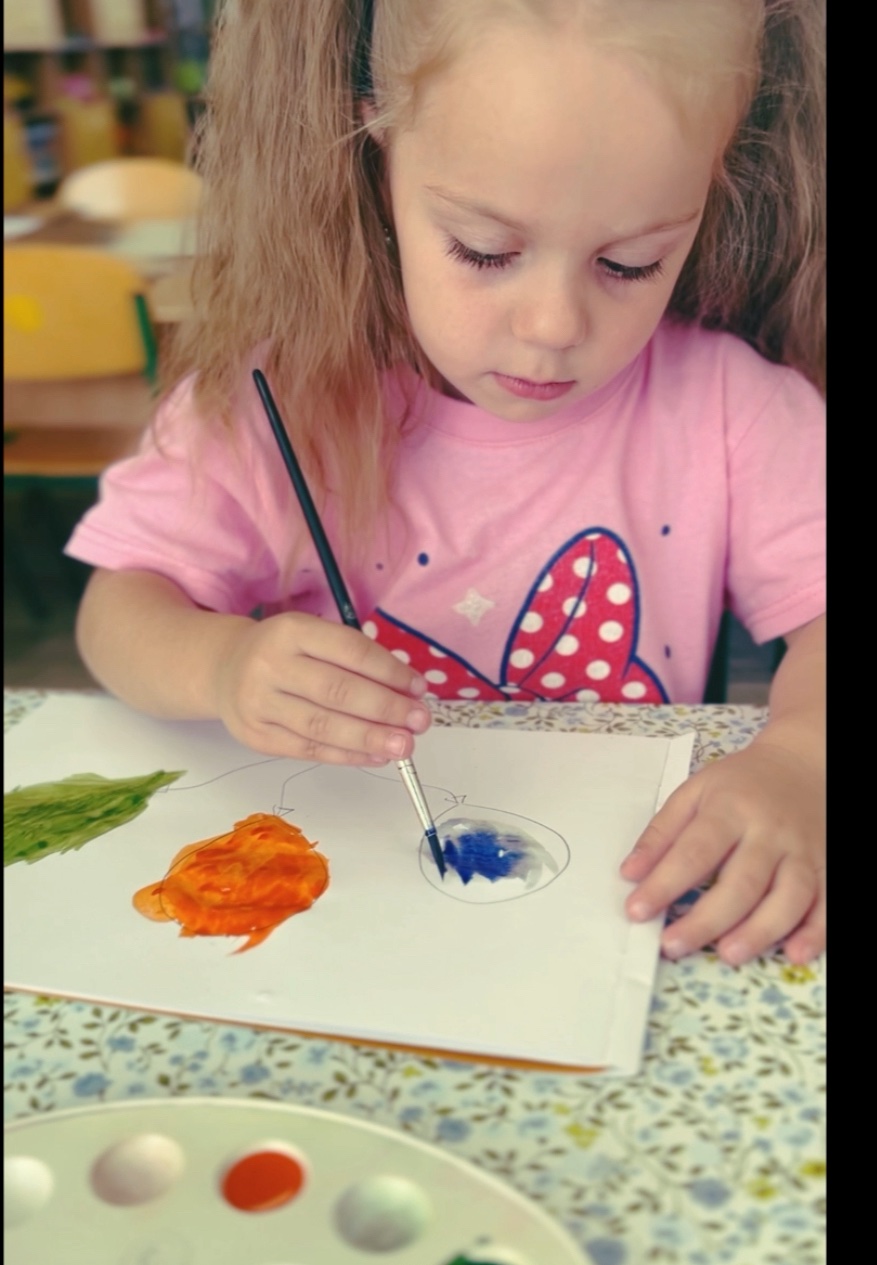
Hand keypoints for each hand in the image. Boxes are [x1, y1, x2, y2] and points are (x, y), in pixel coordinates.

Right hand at [211, 611, 430, 763]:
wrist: (224, 669)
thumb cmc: (285, 652)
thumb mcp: (313, 636)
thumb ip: (355, 660)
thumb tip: (408, 694)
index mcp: (291, 630)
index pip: (350, 651)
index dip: (390, 671)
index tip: (419, 689)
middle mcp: (270, 665)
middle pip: (337, 691)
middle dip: (386, 709)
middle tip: (419, 722)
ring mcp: (259, 703)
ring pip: (323, 726)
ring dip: (370, 739)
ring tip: (403, 747)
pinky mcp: (256, 736)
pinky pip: (309, 750)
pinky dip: (347, 756)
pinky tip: (374, 756)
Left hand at [620, 742, 824, 965]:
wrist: (802, 765)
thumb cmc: (740, 784)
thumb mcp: (695, 792)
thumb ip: (661, 833)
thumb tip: (629, 874)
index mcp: (731, 809)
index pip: (695, 851)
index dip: (665, 884)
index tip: (637, 911)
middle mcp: (770, 832)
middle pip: (742, 881)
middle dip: (707, 919)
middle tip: (674, 945)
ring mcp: (803, 852)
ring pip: (788, 897)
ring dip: (759, 930)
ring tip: (727, 955)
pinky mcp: (829, 868)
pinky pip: (826, 904)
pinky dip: (815, 932)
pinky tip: (796, 954)